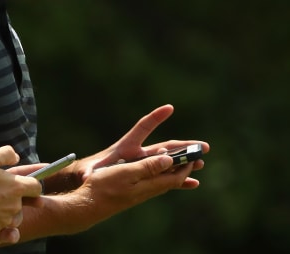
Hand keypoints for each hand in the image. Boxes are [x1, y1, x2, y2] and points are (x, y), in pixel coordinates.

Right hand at [0, 146, 40, 237]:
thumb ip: (6, 154)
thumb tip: (16, 158)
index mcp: (16, 187)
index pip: (36, 186)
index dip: (32, 182)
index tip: (25, 181)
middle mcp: (14, 206)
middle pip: (24, 202)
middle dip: (15, 196)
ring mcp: (4, 220)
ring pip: (13, 215)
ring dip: (6, 209)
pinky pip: (0, 225)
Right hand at [71, 153, 199, 223]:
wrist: (88, 205)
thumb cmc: (104, 187)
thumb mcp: (126, 172)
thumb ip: (148, 166)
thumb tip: (169, 160)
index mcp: (149, 184)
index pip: (175, 176)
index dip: (186, 164)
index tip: (194, 152)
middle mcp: (147, 191)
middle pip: (172, 180)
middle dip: (185, 168)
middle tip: (198, 159)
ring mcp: (140, 193)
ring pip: (164, 182)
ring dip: (176, 173)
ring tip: (186, 167)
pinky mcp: (132, 193)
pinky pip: (154, 184)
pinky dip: (163, 177)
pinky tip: (160, 178)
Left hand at [76, 104, 208, 178]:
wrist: (94, 178)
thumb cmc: (91, 171)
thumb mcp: (90, 171)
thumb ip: (89, 172)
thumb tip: (86, 175)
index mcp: (126, 147)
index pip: (143, 128)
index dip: (155, 118)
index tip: (170, 107)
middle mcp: (140, 153)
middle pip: (165, 146)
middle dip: (184, 145)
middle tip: (203, 146)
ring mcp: (145, 163)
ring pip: (170, 160)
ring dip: (186, 161)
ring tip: (202, 162)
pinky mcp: (147, 173)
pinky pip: (167, 176)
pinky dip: (179, 179)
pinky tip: (193, 182)